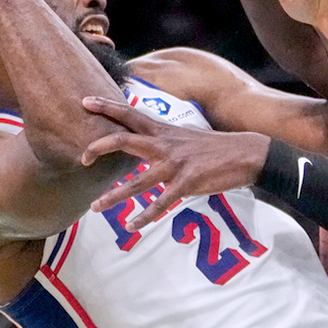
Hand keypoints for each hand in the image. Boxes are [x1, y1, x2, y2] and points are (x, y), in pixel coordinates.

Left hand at [79, 96, 270, 230]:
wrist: (245, 153)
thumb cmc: (213, 147)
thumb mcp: (184, 135)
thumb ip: (162, 138)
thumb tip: (144, 142)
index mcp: (163, 130)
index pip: (129, 113)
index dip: (106, 106)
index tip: (84, 101)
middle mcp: (164, 144)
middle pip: (124, 139)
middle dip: (98, 147)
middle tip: (82, 158)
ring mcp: (175, 164)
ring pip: (137, 180)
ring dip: (114, 195)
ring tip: (95, 207)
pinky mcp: (187, 183)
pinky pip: (161, 202)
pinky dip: (145, 216)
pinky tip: (132, 225)